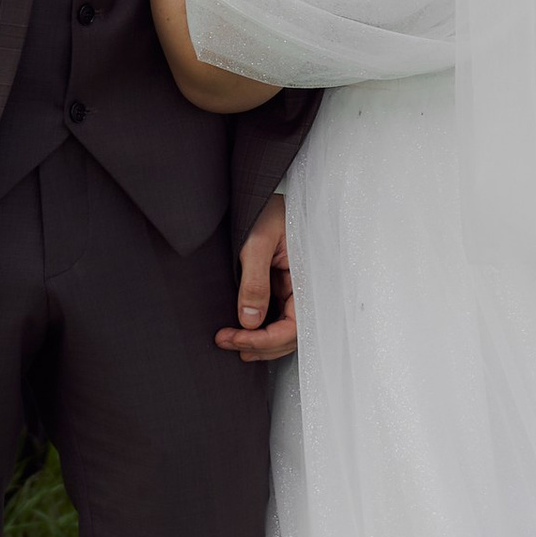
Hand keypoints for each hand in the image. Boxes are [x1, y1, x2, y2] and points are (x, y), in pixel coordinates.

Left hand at [219, 194, 295, 362]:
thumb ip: (254, 281)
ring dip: (261, 343)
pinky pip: (280, 316)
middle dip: (259, 345)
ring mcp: (297, 289)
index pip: (294, 327)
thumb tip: (249, 321)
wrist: (263, 191)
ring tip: (233, 344)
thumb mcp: (257, 241)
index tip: (235, 338)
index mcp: (309, 279)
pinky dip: (263, 330)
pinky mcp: (287, 286)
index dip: (264, 340)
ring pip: (286, 331)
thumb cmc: (268, 209)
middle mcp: (307, 289)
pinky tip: (245, 332)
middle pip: (290, 336)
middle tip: (226, 341)